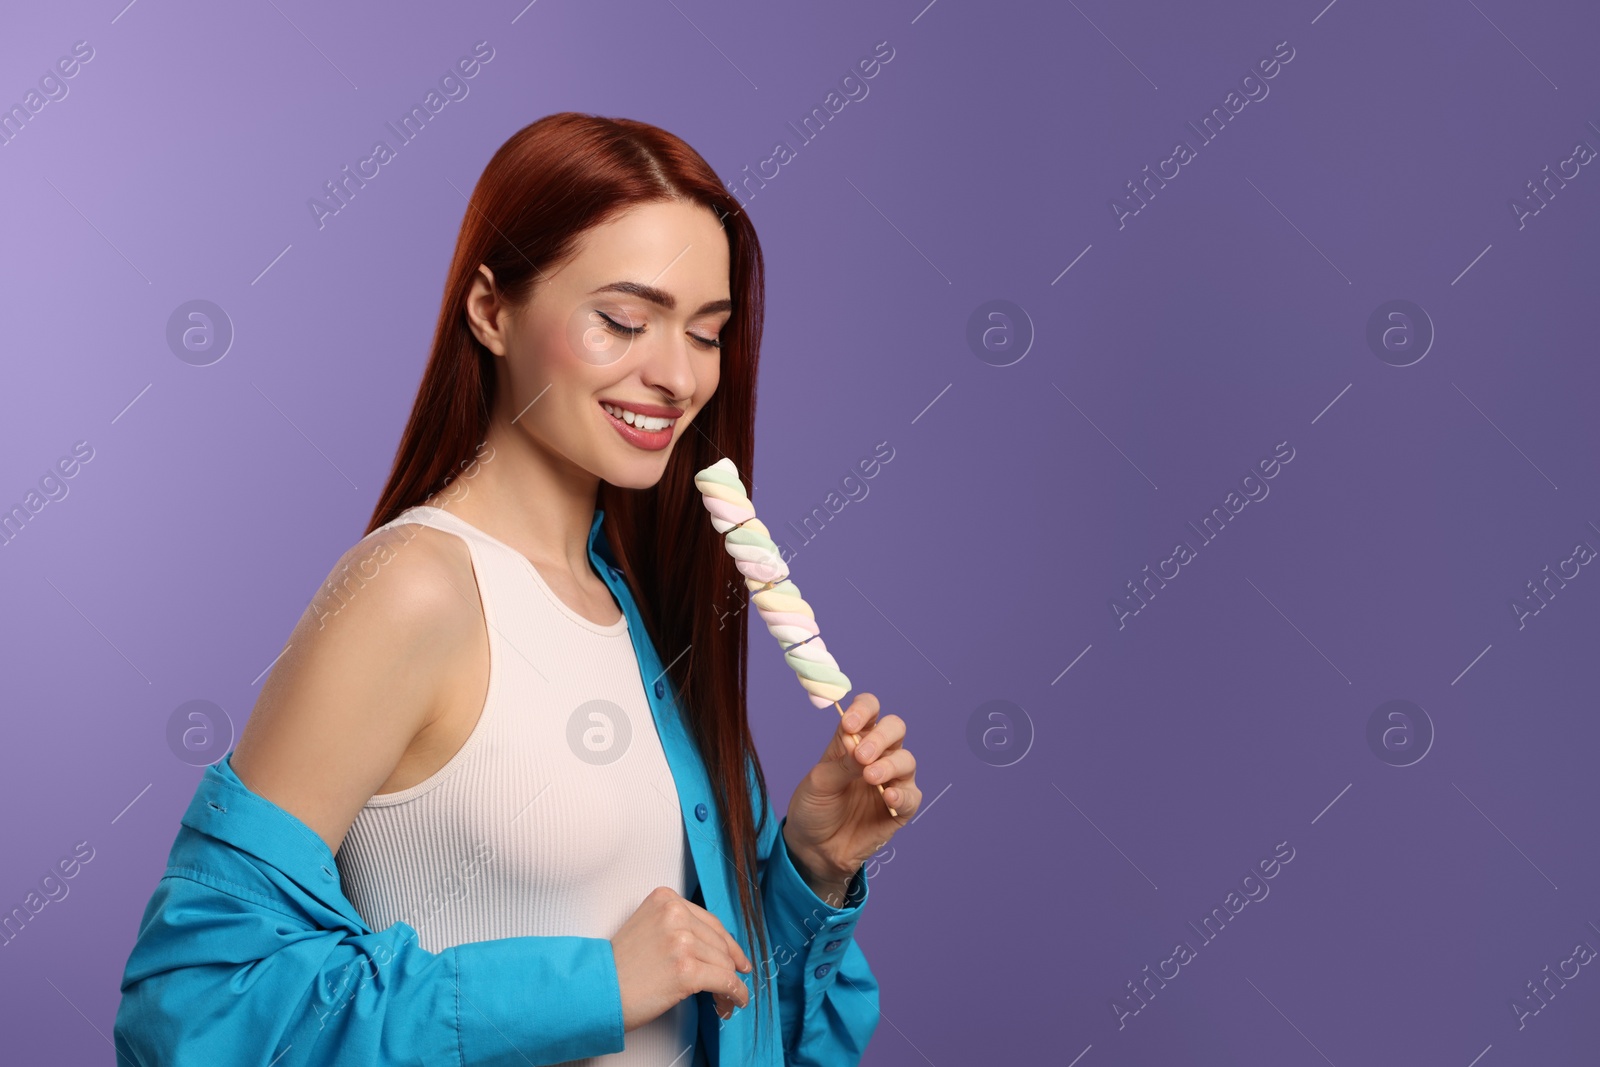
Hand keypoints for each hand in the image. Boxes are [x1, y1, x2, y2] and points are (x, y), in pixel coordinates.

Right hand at [611, 885, 752, 1027]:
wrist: (596, 991)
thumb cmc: (618, 967)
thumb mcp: (648, 928)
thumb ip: (679, 927)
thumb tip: (720, 948)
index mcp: (665, 899)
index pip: (710, 922)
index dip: (728, 944)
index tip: (737, 959)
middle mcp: (675, 914)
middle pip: (719, 943)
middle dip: (728, 967)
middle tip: (729, 986)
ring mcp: (681, 941)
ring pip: (724, 964)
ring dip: (729, 985)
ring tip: (725, 1000)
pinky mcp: (685, 970)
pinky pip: (724, 982)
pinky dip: (734, 994)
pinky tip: (733, 1003)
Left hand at [782, 692, 919, 899]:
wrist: (815, 849)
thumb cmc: (814, 809)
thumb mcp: (819, 783)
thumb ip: (840, 764)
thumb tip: (859, 746)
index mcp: (853, 741)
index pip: (868, 711)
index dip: (864, 710)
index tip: (850, 724)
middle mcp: (877, 755)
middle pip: (895, 729)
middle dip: (881, 737)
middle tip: (862, 755)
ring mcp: (891, 780)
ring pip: (906, 759)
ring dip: (889, 765)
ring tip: (870, 777)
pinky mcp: (901, 807)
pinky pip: (911, 795)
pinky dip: (901, 793)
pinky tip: (886, 796)